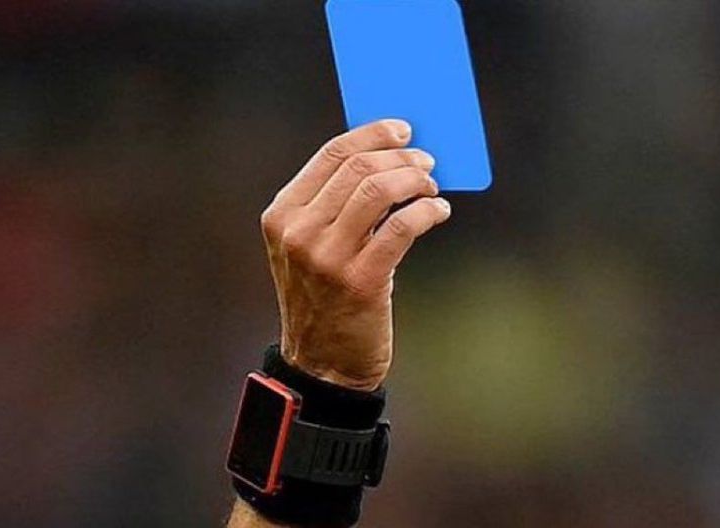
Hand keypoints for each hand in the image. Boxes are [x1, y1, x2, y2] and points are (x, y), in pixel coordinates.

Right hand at [260, 119, 450, 390]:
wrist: (320, 364)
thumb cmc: (323, 297)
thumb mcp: (308, 247)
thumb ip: (333, 204)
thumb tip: (388, 158)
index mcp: (281, 214)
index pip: (331, 154)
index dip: (372, 134)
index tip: (402, 130)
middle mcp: (298, 232)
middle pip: (359, 168)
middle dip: (401, 157)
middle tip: (426, 161)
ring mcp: (326, 257)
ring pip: (380, 190)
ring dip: (416, 180)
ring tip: (431, 187)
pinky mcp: (359, 281)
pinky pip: (402, 226)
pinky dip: (427, 211)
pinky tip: (438, 212)